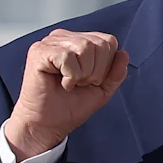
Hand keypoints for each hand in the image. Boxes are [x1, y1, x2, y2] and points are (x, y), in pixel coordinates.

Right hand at [5, 29, 128, 159]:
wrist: (47, 125)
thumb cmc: (69, 107)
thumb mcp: (102, 90)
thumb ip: (115, 73)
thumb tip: (123, 54)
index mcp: (79, 41)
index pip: (108, 41)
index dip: (105, 66)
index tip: (89, 81)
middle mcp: (64, 37)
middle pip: (100, 44)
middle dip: (95, 72)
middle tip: (79, 84)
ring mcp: (50, 42)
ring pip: (85, 48)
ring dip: (82, 74)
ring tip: (70, 83)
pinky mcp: (39, 51)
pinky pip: (68, 57)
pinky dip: (70, 76)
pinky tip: (62, 83)